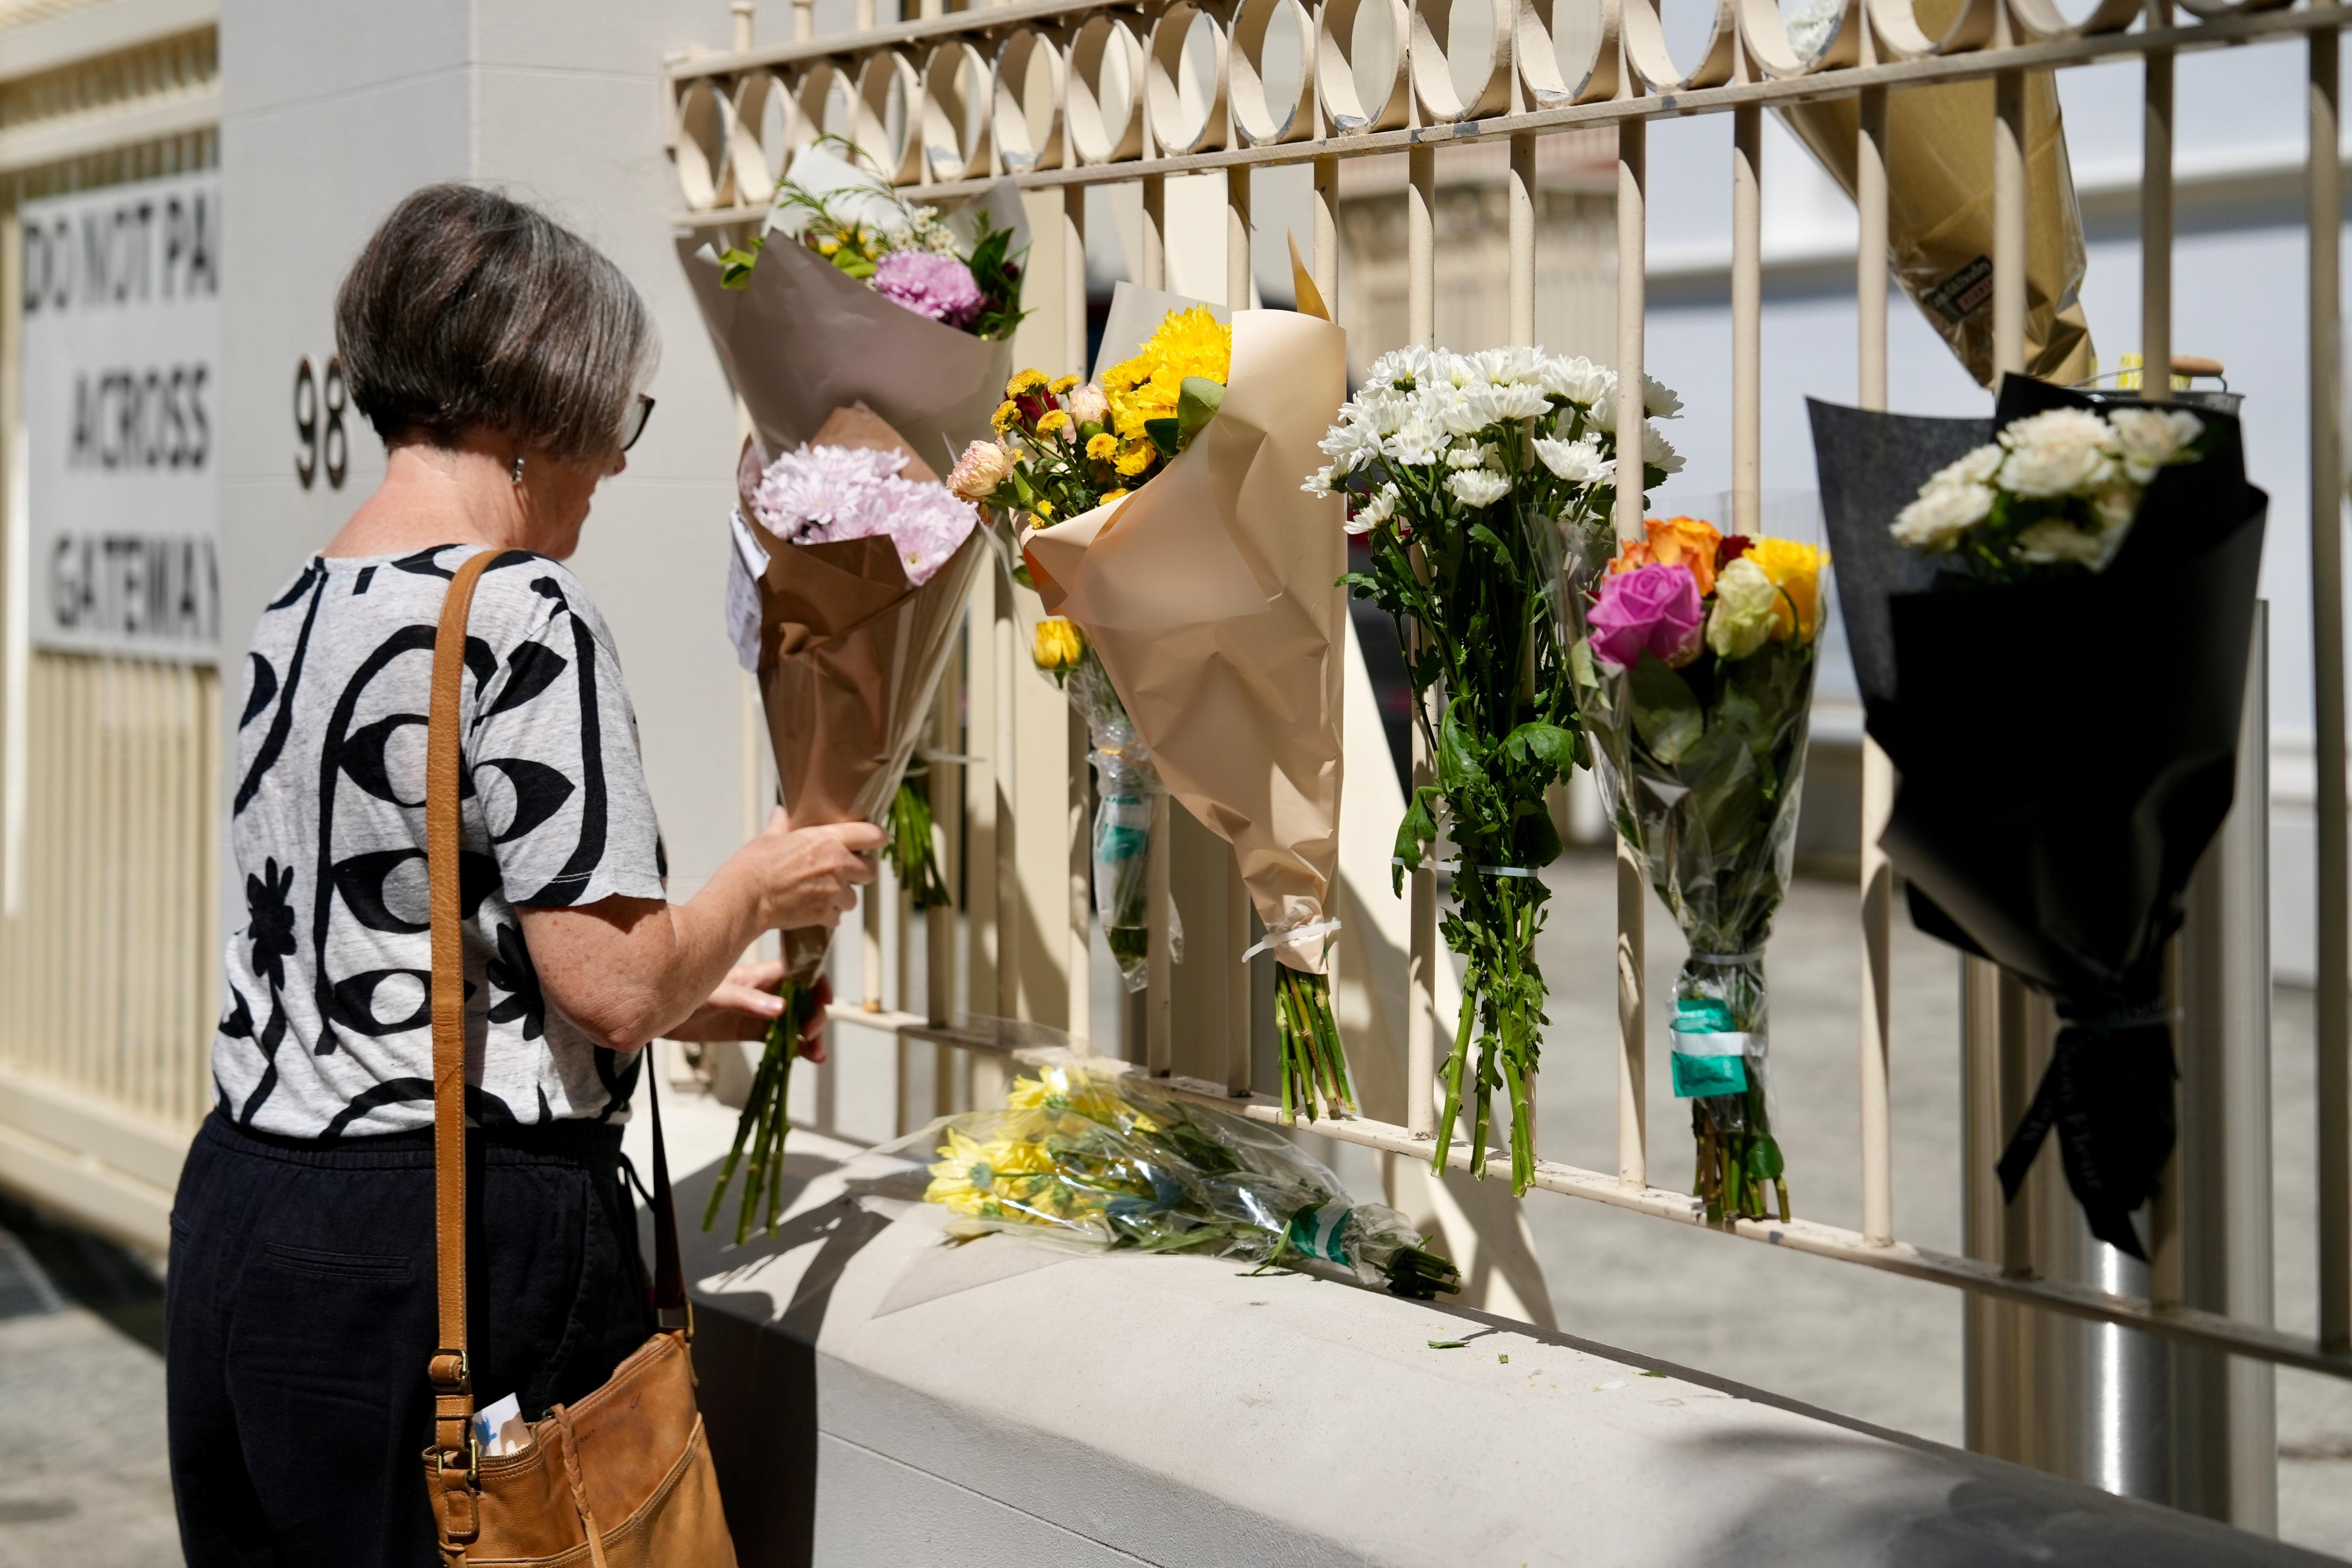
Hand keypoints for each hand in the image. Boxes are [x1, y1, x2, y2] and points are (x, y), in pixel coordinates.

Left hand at [666, 964, 834, 1062]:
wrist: (654, 1012)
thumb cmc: (682, 992)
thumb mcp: (716, 996)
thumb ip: (748, 1001)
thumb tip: (781, 1010)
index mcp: (758, 975)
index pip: (799, 971)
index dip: (817, 982)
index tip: (823, 1000)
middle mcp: (764, 991)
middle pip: (803, 998)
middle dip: (815, 1014)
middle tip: (810, 1034)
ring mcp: (759, 1012)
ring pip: (795, 1020)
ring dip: (810, 1035)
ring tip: (816, 1053)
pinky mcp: (750, 1031)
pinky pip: (780, 1038)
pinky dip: (796, 1047)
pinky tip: (808, 1057)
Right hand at [735, 807, 883, 931]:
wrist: (745, 899)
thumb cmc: (754, 866)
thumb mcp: (768, 838)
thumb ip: (780, 825)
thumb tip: (780, 814)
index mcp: (828, 840)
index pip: (871, 835)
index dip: (878, 838)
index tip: (877, 840)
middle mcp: (837, 865)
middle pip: (870, 871)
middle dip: (862, 872)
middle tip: (849, 872)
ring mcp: (833, 892)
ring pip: (853, 898)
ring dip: (843, 898)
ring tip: (824, 894)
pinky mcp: (824, 915)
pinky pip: (836, 917)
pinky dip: (828, 916)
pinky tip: (813, 910)